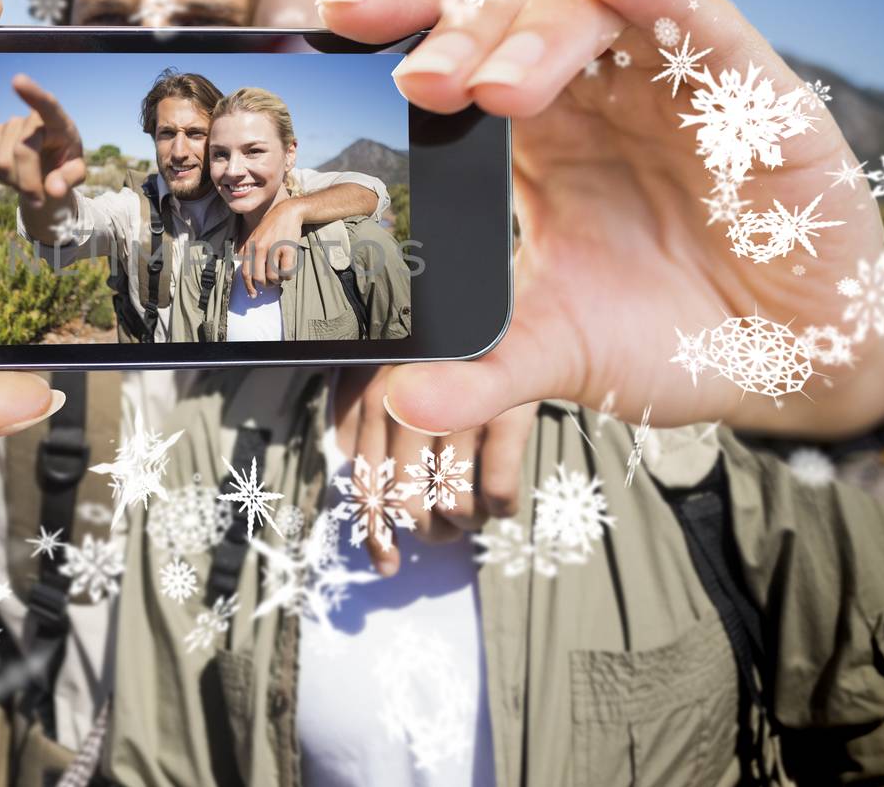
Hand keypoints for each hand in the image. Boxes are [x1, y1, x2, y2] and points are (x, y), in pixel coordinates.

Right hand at [0, 73, 88, 234]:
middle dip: (28, 182)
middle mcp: (32, 118)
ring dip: (16, 183)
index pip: (47, 105)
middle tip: (40, 200)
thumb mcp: (75, 173)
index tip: (17, 80)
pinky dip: (3, 180)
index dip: (32, 93)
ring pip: (2, 162)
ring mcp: (9, 125)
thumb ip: (69, 180)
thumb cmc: (65, 165)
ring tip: (31, 182)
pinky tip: (16, 176)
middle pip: (21, 151)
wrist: (47, 167)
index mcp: (59, 122)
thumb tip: (55, 190)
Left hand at [236, 198, 303, 296]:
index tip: (254, 295)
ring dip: (277, 281)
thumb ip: (250, 251)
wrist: (287, 212)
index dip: (249, 287)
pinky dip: (287, 276)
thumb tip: (249, 273)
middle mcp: (260, 248)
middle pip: (259, 277)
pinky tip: (288, 272)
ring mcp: (273, 248)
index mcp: (251, 246)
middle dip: (266, 285)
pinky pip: (286, 271)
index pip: (246, 272)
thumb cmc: (272, 226)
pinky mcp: (287, 249)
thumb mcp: (256, 236)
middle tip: (272, 283)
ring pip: (273, 276)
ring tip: (280, 276)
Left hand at [320, 0, 883, 440]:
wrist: (789, 365)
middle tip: (417, 86)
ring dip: (534, 28)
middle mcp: (592, 91)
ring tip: (494, 87)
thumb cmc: (670, 334)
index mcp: (534, 135)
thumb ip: (484, 374)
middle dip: (456, 34)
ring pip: (589, 2)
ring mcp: (668, 81)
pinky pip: (700, 19)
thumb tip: (403, 399)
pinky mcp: (751, 90)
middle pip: (510, 10)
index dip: (402, 22)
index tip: (334, 22)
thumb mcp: (562, 354)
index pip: (458, 49)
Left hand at [334, 365, 535, 574]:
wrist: (515, 318)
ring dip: (469, 523)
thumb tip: (380, 534)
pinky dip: (502, 507)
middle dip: (430, 532)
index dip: (377, 532)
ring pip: (455, 506)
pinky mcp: (507, 410)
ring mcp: (460, 403)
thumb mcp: (406, 395)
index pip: (368, 481)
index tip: (388, 565)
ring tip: (476, 509)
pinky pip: (498, 492)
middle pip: (409, 504)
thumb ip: (385, 448)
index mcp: (377, 396)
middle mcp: (410, 399)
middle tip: (446, 528)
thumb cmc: (451, 370)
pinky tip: (502, 499)